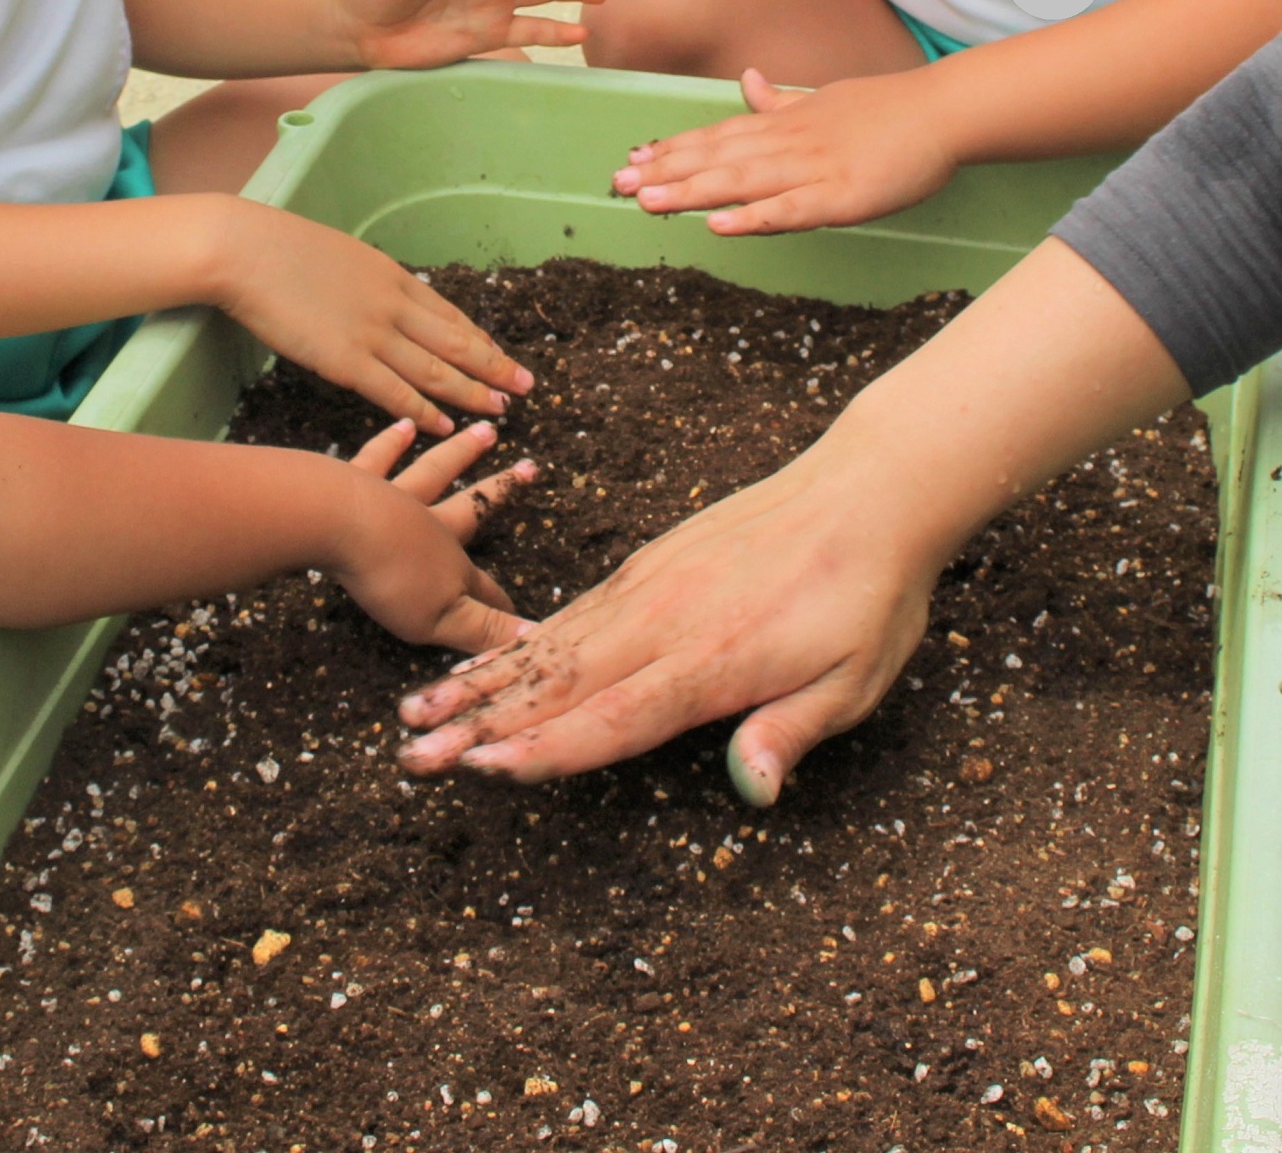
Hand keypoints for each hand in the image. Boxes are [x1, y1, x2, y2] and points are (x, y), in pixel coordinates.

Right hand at [211, 201, 533, 433]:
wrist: (245, 250)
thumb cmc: (279, 250)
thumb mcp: (340, 256)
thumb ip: (366, 282)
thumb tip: (380, 296)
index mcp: (392, 276)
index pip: (450, 315)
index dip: (481, 341)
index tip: (504, 357)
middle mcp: (393, 305)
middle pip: (457, 343)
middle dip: (495, 367)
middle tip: (527, 386)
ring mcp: (372, 333)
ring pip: (436, 371)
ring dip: (472, 392)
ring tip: (500, 409)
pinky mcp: (345, 361)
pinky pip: (396, 393)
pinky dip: (425, 411)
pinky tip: (446, 425)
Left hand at [324, 445, 530, 656]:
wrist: (338, 523)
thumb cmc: (388, 577)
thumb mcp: (441, 619)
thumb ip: (486, 630)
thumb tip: (536, 638)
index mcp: (447, 565)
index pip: (484, 590)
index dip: (503, 603)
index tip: (527, 602)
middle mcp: (428, 524)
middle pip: (471, 508)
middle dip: (501, 491)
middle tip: (530, 465)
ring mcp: (394, 497)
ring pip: (434, 471)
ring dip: (460, 452)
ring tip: (484, 430)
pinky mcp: (356, 480)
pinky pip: (378, 457)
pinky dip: (391, 442)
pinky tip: (404, 426)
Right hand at [391, 448, 935, 795]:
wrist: (866, 492)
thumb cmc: (869, 598)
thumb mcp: (856, 679)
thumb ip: (791, 732)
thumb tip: (752, 791)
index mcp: (714, 658)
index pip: (615, 715)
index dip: (548, 747)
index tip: (483, 767)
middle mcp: (665, 620)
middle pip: (558, 680)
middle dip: (479, 721)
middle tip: (411, 755)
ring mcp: (648, 586)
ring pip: (549, 642)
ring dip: (479, 681)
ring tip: (413, 712)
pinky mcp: (645, 565)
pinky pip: (569, 613)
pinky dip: (516, 642)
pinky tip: (481, 665)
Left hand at [612, 66, 958, 234]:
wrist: (943, 111)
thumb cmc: (887, 110)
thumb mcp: (824, 98)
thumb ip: (781, 101)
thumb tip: (748, 82)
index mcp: (784, 123)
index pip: (717, 136)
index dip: (673, 149)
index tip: (632, 159)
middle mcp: (789, 143)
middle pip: (717, 158)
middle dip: (666, 172)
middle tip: (617, 184)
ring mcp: (814, 169)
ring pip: (742, 181)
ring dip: (692, 191)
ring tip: (647, 202)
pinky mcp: (842, 196)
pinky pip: (790, 209)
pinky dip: (753, 217)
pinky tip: (719, 225)